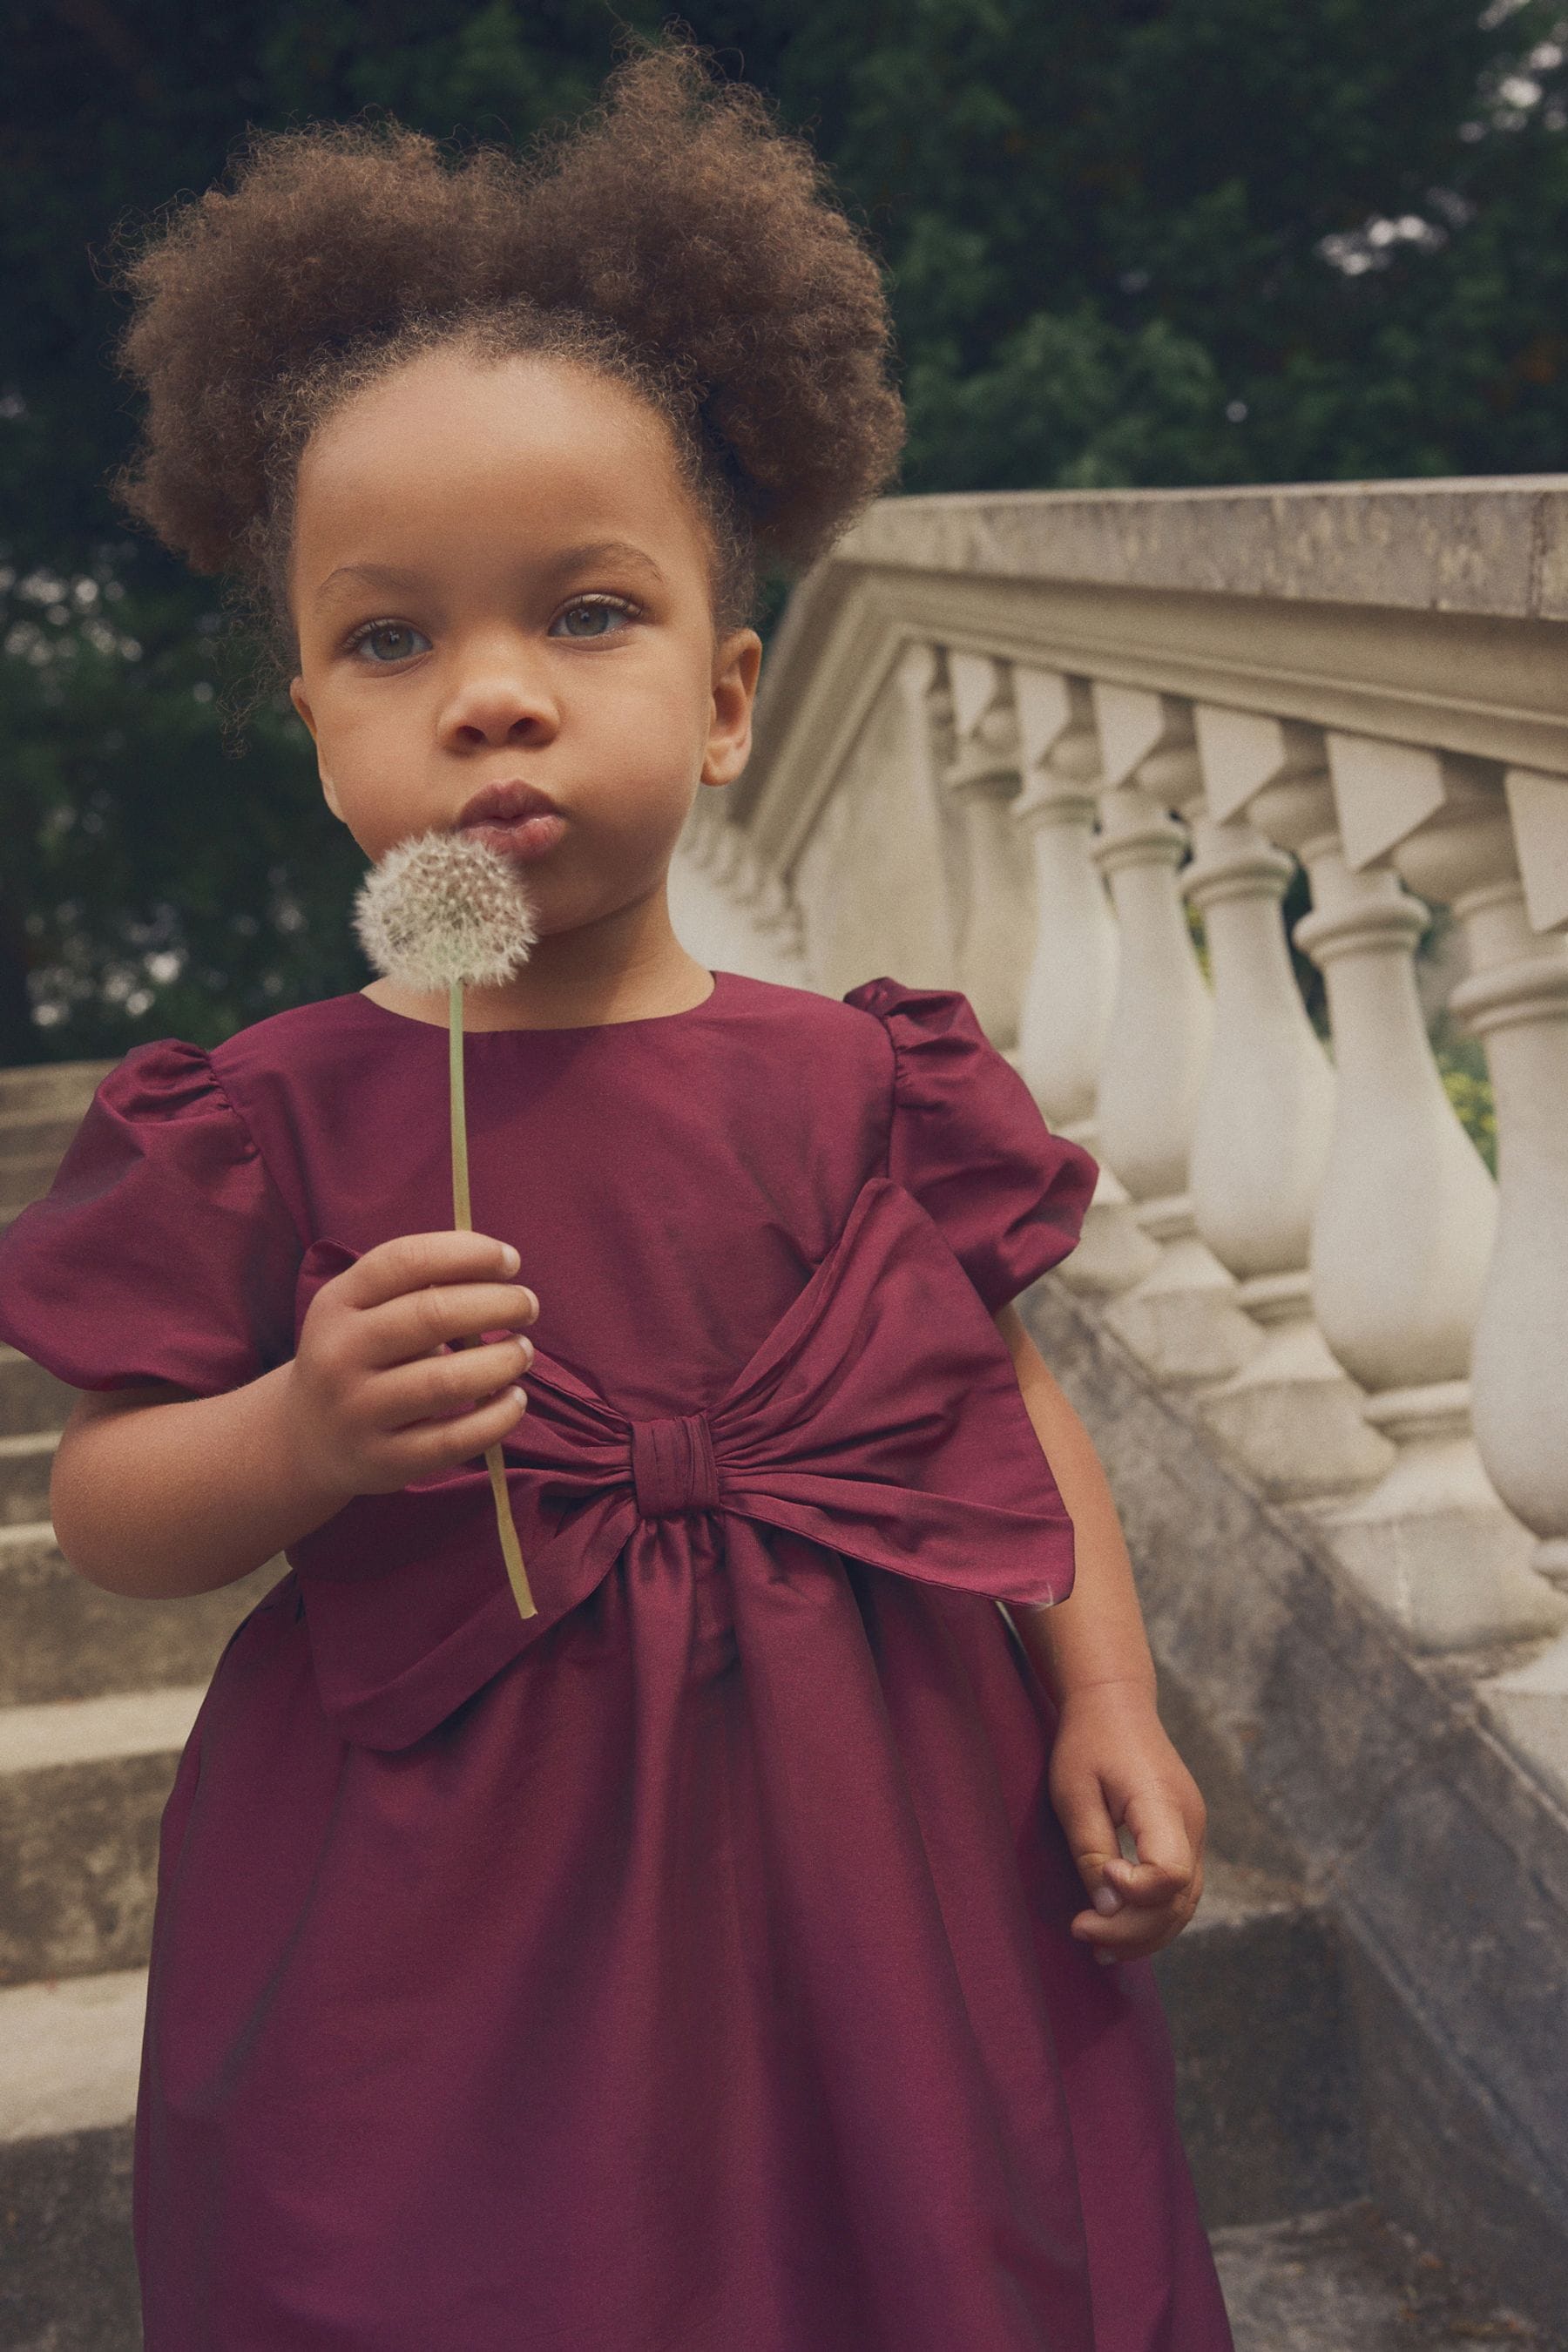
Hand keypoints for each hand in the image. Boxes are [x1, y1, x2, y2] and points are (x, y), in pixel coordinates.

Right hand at [281, 1230, 538, 1505]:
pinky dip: (498, 1417)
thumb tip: (499, 1267)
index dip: (468, 1253)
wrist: (306, 1436)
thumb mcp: (364, 1309)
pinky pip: (454, 1440)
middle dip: (498, 1304)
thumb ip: (418, 1284)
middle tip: (528, 1306)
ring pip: (446, 1382)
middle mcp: (340, 1354)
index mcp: (338, 1302)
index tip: (511, 1260)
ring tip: (522, 1352)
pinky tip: (514, 1399)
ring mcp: (359, 1411)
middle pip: (432, 1315)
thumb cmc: (360, 1355)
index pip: (406, 1261)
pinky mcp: (385, 1461)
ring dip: (503, 1361)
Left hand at [1047, 1679, 1205, 1966]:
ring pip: (1184, 1904)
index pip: (1171, 1872)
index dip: (1137, 1892)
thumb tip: (1107, 1910)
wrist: (1116, 1703)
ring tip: (1097, 1946)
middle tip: (1080, 1930)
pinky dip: (1153, 1917)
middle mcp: (1190, 1823)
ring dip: (1144, 1934)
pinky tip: (1119, 1929)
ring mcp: (1194, 1832)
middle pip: (1178, 1901)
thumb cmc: (1088, 1743)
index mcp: (1163, 1804)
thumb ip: (1091, 1851)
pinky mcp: (1185, 1838)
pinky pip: (1179, 1891)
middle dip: (1131, 1930)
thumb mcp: (1073, 1792)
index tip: (1102, 1877)